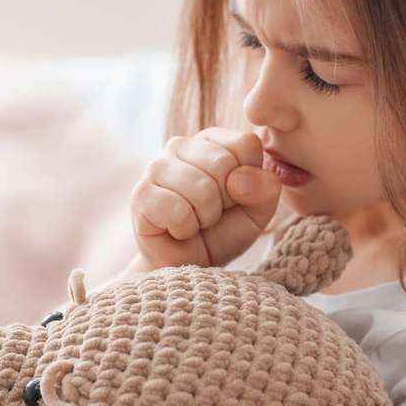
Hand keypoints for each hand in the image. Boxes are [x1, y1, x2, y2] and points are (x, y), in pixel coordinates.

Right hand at [129, 127, 282, 268]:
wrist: (187, 264)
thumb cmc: (222, 232)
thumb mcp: (257, 212)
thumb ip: (264, 188)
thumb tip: (239, 178)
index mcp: (212, 141)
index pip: (245, 144)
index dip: (248, 180)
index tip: (235, 197)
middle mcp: (181, 145)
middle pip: (224, 164)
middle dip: (226, 201)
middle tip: (211, 214)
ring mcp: (156, 167)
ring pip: (201, 188)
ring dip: (205, 218)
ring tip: (195, 222)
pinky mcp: (141, 194)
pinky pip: (177, 210)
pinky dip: (185, 229)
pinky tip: (176, 229)